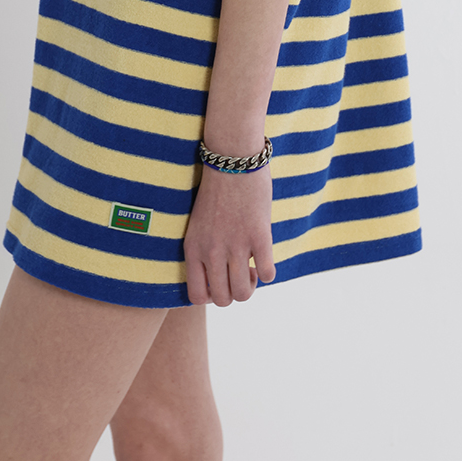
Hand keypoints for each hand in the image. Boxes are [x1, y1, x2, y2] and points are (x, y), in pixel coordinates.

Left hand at [184, 154, 274, 304]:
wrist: (232, 161)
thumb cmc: (216, 191)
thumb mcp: (199, 225)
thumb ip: (204, 251)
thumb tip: (218, 276)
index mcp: (193, 249)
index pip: (197, 296)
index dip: (212, 297)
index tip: (220, 281)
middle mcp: (212, 251)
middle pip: (224, 299)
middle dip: (234, 293)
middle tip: (240, 274)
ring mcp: (236, 245)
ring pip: (243, 292)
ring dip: (251, 285)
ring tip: (252, 268)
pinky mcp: (259, 236)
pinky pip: (267, 273)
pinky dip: (268, 273)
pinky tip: (265, 259)